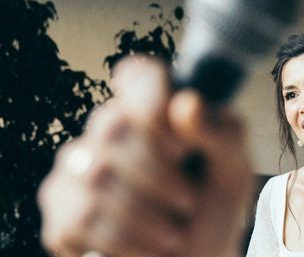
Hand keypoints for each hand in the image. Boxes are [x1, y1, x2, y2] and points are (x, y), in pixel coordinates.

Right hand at [38, 57, 252, 256]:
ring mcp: (77, 164)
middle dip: (160, 176)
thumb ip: (221, 133)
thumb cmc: (214, 206)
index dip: (155, 105)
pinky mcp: (60, 207)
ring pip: (96, 175)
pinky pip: (78, 218)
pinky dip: (123, 243)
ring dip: (146, 215)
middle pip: (114, 127)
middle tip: (188, 202)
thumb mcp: (233, 169)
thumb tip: (189, 102)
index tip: (182, 147)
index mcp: (155, 107)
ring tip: (173, 233)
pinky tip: (145, 250)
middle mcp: (110, 127)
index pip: (138, 73)